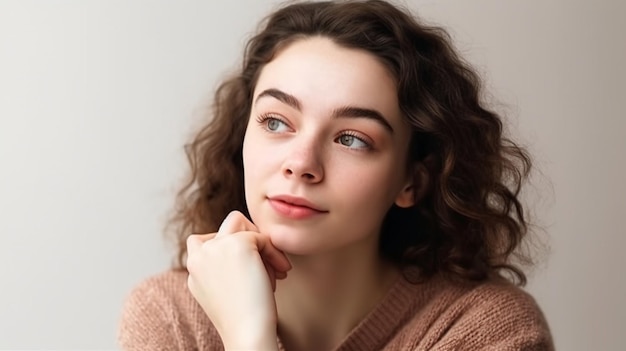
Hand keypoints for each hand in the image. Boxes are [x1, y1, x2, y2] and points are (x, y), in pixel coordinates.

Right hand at [186, 211, 290, 349]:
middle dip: (250, 241)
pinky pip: (262, 237)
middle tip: (266, 266)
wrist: (248, 333)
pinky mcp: (236, 243)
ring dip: (259, 242)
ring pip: (239, 221)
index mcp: (193, 270)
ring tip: (273, 269)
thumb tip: (249, 242)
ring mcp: (214, 247)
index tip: (250, 272)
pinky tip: (280, 273)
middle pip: (225, 226)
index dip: (233, 248)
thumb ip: (226, 264)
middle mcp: (198, 256)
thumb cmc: (246, 317)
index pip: (208, 240)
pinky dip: (274, 253)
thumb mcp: (228, 288)